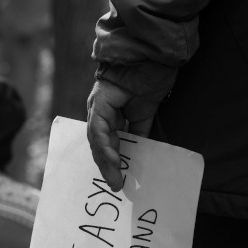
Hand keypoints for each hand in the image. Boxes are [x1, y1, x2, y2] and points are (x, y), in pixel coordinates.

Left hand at [86, 63, 175, 191]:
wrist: (152, 61)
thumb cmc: (149, 82)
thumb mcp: (144, 115)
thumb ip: (139, 133)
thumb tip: (140, 152)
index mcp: (109, 116)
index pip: (106, 144)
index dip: (112, 162)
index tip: (119, 180)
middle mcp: (99, 113)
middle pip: (98, 145)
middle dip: (107, 167)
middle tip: (116, 186)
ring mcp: (97, 108)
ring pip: (96, 140)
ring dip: (106, 161)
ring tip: (116, 179)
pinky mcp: (99, 104)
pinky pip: (99, 129)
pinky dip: (105, 146)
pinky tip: (113, 159)